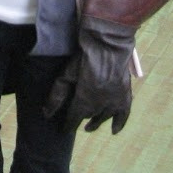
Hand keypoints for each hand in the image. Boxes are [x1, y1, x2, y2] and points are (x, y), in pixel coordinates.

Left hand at [44, 15, 136, 133]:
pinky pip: (124, 114)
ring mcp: (114, 100)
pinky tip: (114, 131)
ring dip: (97, 122)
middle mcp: (101, 104)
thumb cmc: (84, 56)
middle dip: (82, 119)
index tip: (65, 130)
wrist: (108, 42)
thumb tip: (46, 114)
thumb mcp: (67, 74)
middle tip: (77, 122)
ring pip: (104, 116)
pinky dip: (119, 123)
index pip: (74, 118)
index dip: (69, 125)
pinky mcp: (125, 94)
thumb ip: (57, 95)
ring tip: (89, 127)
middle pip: (90, 116)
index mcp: (84, 100)